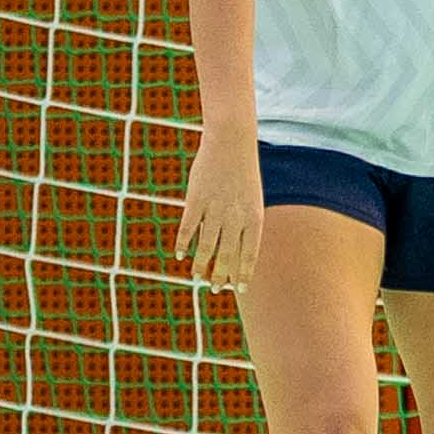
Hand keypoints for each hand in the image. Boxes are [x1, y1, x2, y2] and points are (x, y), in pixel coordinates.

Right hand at [175, 128, 267, 286]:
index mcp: (254, 218)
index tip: (240, 289)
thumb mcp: (251, 200)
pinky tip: (179, 255)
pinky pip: (188, 228)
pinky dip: (183, 243)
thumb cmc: (242, 174)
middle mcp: (235, 217)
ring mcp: (215, 209)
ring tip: (196, 277)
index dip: (244, 273)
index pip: (249, 254)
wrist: (231, 143)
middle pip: (227, 254)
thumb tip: (236, 251)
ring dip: (201, 264)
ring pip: (207, 245)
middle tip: (214, 289)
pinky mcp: (196, 200)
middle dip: (221, 275)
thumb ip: (245, 225)